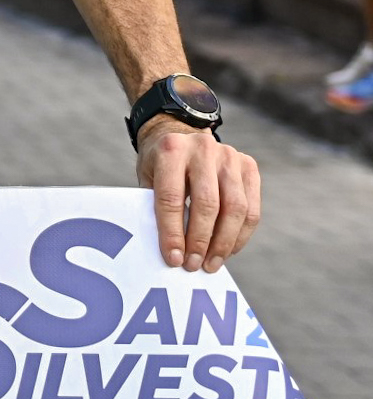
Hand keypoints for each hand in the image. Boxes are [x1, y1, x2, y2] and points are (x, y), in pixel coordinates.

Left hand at [136, 122, 262, 271]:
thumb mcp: (146, 177)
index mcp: (171, 150)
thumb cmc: (159, 164)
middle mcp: (203, 149)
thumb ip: (153, 205)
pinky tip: (227, 250)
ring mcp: (230, 156)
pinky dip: (240, 235)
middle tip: (192, 265)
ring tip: (211, 264)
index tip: (173, 259)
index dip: (172, 232)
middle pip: (207, 204)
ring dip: (223, 243)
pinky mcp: (249, 166)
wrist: (179, 133)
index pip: (171, 198)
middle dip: (200, 241)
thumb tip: (168, 250)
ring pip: (235, 208)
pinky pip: (252, 209)